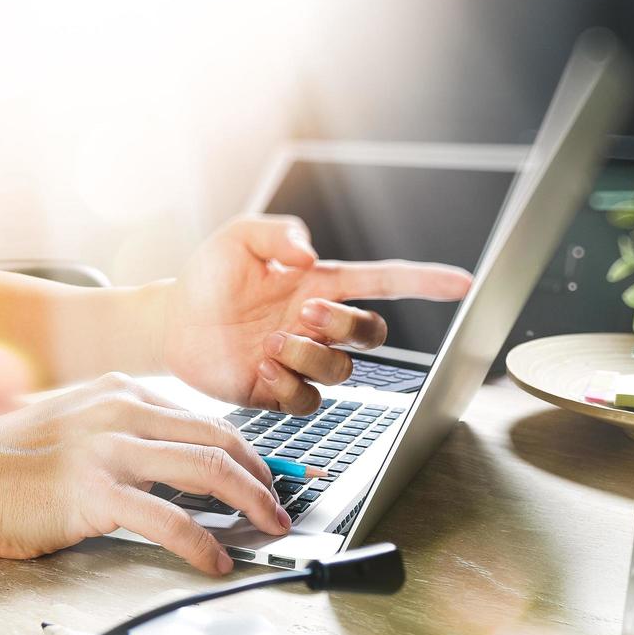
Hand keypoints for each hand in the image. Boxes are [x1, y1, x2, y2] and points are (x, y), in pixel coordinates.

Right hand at [0, 373, 287, 574]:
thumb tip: (174, 469)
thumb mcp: (75, 425)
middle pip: (219, 437)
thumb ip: (124, 435)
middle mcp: (121, 409)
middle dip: (262, 475)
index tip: (263, 476)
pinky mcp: (95, 492)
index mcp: (120, 391)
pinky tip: (214, 561)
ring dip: (250, 503)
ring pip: (208, 470)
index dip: (244, 450)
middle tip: (280, 505)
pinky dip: (201, 543)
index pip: (202, 417)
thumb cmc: (7, 461)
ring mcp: (109, 448)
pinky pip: (169, 519)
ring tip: (267, 529)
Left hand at [159, 216, 473, 413]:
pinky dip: (288, 386)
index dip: (425, 282)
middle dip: (348, 325)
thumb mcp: (240, 237)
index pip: (384, 282)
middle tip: (305, 312)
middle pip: (373, 336)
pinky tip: (260, 369)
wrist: (170, 322)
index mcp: (320, 284)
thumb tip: (310, 254)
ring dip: (311, 356)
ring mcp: (301, 360)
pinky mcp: (278, 391)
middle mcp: (318, 325)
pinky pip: (307, 401)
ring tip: (271, 342)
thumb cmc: (209, 277)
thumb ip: (278, 233)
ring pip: (342, 371)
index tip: (463, 284)